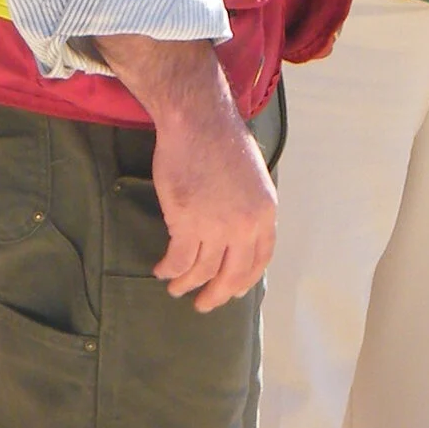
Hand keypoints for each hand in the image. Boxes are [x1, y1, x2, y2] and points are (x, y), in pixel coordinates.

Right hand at [94, 37, 277, 308]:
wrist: (198, 122)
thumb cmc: (221, 141)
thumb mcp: (251, 178)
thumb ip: (248, 207)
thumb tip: (238, 232)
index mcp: (265, 214)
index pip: (260, 260)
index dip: (245, 280)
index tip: (233, 291)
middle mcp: (246, 225)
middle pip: (233, 274)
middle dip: (217, 294)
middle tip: (204, 305)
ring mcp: (217, 226)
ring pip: (202, 271)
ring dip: (187, 284)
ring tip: (176, 288)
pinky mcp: (188, 223)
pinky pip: (179, 259)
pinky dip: (170, 269)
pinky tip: (162, 270)